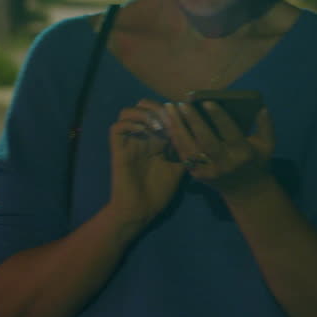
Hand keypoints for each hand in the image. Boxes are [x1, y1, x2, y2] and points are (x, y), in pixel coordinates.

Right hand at [108, 99, 185, 223]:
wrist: (141, 210)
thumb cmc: (160, 191)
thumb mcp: (179, 167)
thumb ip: (185, 149)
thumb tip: (200, 133)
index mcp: (156, 139)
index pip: (160, 112)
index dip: (171, 109)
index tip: (182, 116)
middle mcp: (142, 137)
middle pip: (143, 106)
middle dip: (156, 107)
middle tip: (168, 118)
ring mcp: (129, 142)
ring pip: (127, 112)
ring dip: (143, 114)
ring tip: (157, 126)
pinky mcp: (118, 150)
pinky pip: (117, 127)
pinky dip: (129, 124)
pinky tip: (144, 132)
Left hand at [161, 99, 275, 195]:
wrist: (246, 192)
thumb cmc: (257, 162)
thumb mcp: (267, 145)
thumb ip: (265, 125)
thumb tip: (261, 107)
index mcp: (243, 153)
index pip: (229, 132)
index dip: (218, 117)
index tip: (207, 101)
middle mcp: (224, 163)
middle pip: (206, 140)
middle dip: (193, 121)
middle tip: (182, 103)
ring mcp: (208, 171)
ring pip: (189, 147)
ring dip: (177, 127)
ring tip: (168, 108)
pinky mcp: (196, 174)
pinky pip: (183, 154)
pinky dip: (174, 137)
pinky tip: (167, 122)